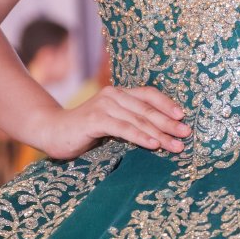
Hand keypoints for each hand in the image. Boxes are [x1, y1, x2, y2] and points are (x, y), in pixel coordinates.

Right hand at [31, 85, 192, 159]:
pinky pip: (123, 128)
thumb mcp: (112, 123)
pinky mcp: (95, 119)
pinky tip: (153, 145)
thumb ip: (131, 122)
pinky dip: (140, 136)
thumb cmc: (85, 131)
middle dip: (169, 123)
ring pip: (139, 119)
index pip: (149, 95)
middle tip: (186, 135)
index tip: (184, 117)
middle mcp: (113, 95)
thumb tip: (162, 133)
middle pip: (148, 108)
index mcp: (120, 93)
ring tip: (175, 145)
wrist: (52, 132)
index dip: (168, 105)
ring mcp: (104, 105)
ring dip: (160, 133)